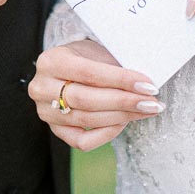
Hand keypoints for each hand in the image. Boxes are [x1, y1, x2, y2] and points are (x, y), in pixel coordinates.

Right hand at [28, 39, 163, 151]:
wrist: (68, 66)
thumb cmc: (86, 56)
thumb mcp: (97, 51)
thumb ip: (115, 66)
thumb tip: (146, 85)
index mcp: (51, 61)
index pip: (89, 73)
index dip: (121, 80)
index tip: (148, 85)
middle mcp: (42, 87)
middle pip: (87, 100)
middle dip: (124, 102)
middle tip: (152, 102)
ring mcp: (46, 111)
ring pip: (87, 120)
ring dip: (122, 117)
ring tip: (145, 110)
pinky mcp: (55, 130)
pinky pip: (82, 141)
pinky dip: (106, 134)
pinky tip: (123, 122)